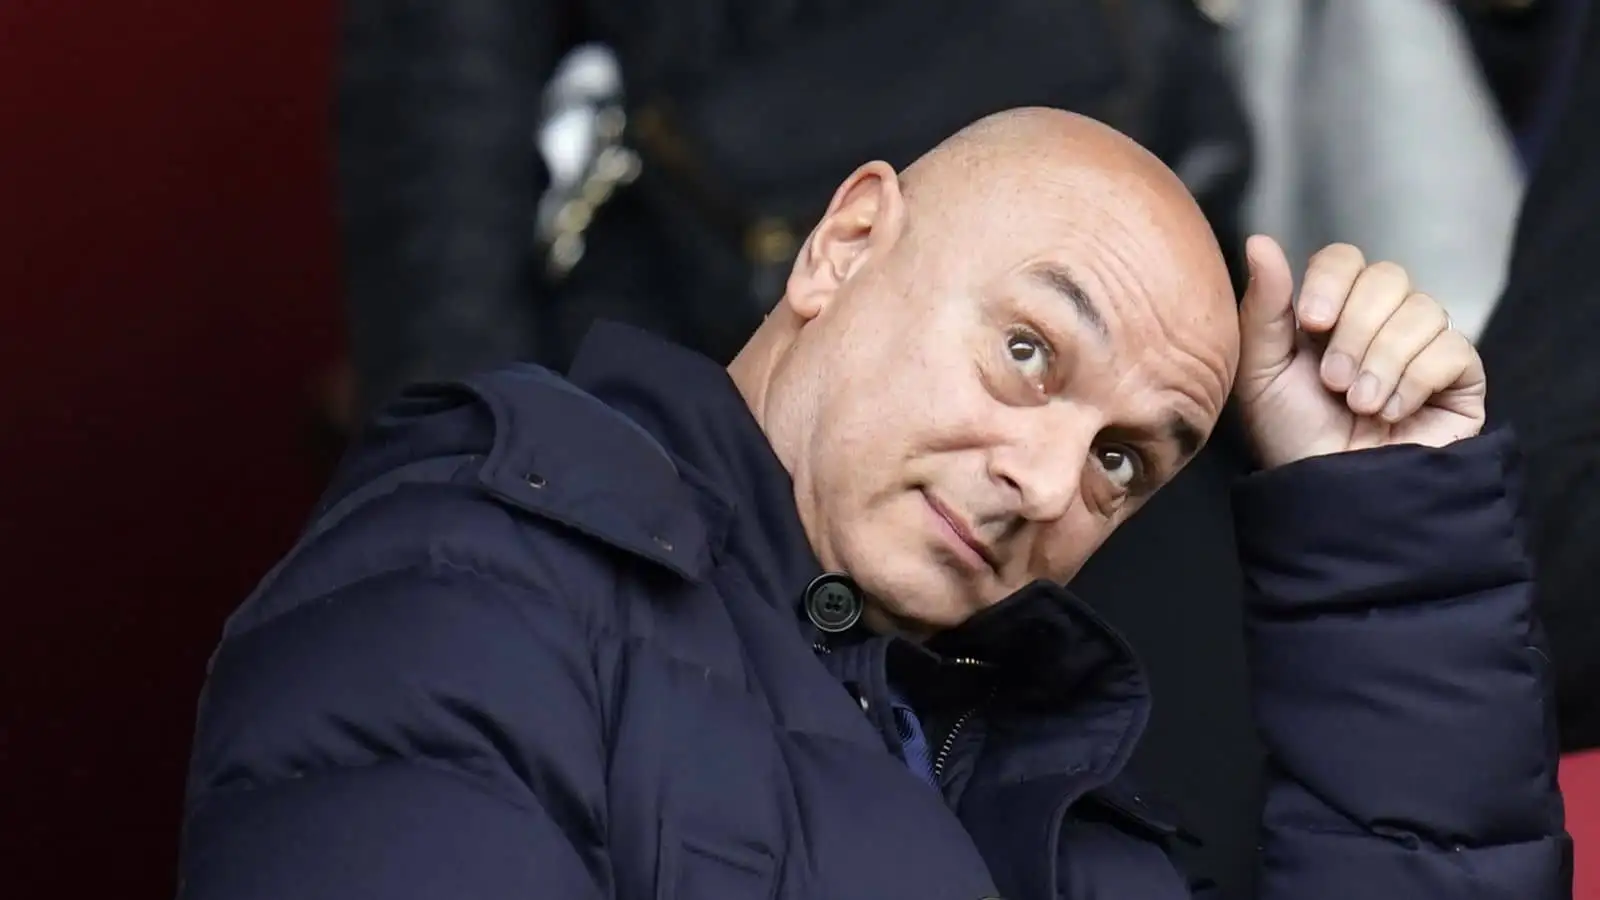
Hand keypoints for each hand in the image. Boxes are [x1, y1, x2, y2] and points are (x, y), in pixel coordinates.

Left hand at [1234, 236, 1486, 468]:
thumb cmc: (1292, 437)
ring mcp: (1425, 346)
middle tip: (1332, 381)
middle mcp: (1382, 321)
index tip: (1311, 323)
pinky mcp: (1460, 378)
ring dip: (1381, 361)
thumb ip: (1263, 306)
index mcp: (1333, 311)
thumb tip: (1259, 241)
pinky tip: (1391, 413)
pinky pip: (1453, 349)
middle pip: (1388, 277)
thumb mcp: (1261, 372)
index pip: (1346, 259)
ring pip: (1423, 310)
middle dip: (1355, 330)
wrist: (1331, 495)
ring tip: (1358, 403)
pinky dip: (1414, 382)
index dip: (1331, 281)